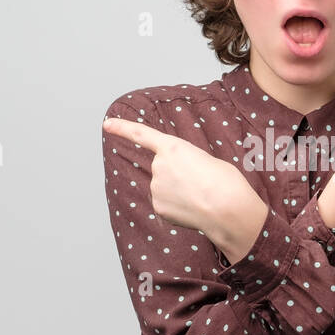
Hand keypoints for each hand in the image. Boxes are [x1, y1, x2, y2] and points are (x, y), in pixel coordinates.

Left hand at [101, 115, 259, 242]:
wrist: (227, 210)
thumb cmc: (225, 182)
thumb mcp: (207, 160)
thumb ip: (186, 163)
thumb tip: (179, 180)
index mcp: (173, 147)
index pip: (141, 134)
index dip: (123, 128)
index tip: (107, 124)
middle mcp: (158, 166)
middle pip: (163, 168)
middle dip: (178, 174)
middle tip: (201, 182)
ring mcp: (156, 188)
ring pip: (165, 187)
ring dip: (179, 190)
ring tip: (201, 195)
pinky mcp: (158, 207)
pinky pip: (166, 203)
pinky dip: (178, 206)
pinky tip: (193, 208)